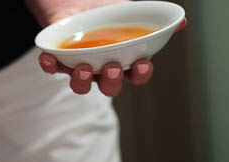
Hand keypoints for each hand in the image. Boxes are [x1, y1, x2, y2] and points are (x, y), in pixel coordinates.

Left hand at [37, 17, 186, 95]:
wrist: (77, 1)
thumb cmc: (108, 14)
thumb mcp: (132, 12)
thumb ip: (154, 19)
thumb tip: (182, 21)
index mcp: (125, 61)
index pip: (137, 76)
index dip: (140, 74)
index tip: (142, 64)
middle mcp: (103, 69)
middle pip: (109, 86)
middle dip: (111, 80)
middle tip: (111, 67)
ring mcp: (80, 66)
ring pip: (81, 84)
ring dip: (82, 81)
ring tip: (83, 68)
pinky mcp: (59, 60)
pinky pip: (53, 68)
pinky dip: (48, 65)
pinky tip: (46, 57)